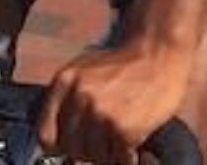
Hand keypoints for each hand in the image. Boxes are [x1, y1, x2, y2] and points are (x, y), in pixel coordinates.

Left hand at [39, 38, 194, 163]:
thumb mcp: (86, 69)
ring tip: (120, 141)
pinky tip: (134, 146)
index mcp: (64, 81)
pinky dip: (127, 158)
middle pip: (71, 148)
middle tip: (104, 143)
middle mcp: (79, 97)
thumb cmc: (126, 63)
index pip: (46, 134)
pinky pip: (119, 159)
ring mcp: (101, 113)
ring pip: (95, 157)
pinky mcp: (124, 128)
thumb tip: (55, 139)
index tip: (71, 147)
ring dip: (109, 154)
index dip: (60, 145)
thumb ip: (68, 98)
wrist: (160, 53)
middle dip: (88, 151)